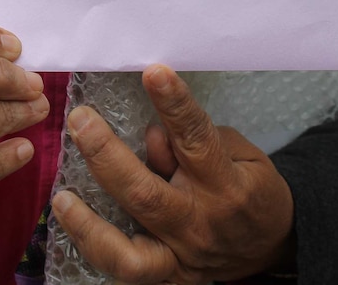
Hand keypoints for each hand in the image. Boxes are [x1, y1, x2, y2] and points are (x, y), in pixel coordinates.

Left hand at [51, 64, 295, 284]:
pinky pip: (126, 272)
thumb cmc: (252, 188)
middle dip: (106, 155)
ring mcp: (183, 257)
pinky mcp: (171, 279)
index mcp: (226, 185)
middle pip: (145, 194)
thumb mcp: (240, 154)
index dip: (174, 104)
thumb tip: (149, 136)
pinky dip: (96, 250)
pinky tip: (72, 224)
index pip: (195, 139)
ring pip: (128, 254)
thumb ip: (193, 144)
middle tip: (80, 121)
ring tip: (62, 197)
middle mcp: (200, 224)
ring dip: (89, 225)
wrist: (275, 245)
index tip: (153, 73)